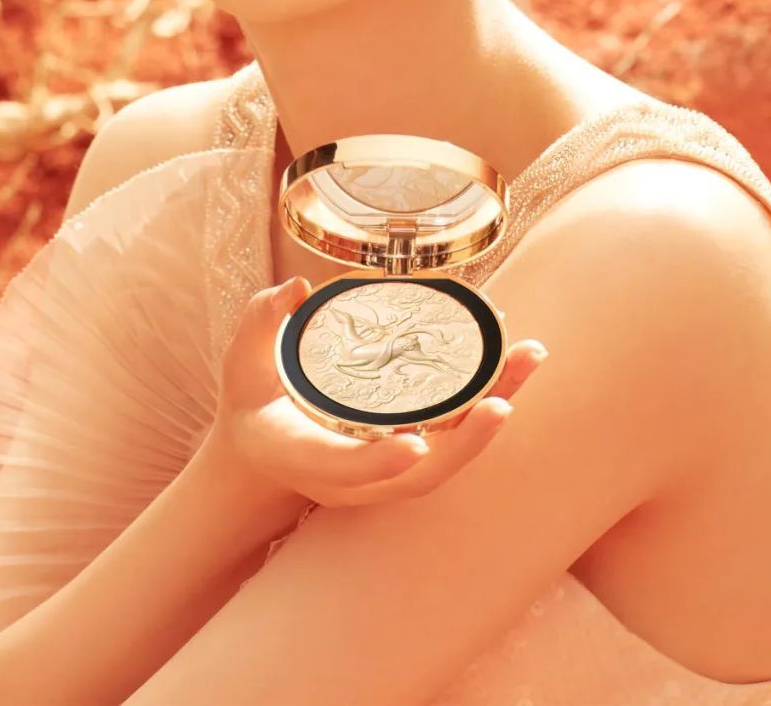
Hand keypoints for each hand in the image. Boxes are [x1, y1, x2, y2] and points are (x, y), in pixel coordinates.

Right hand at [207, 275, 548, 509]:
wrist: (263, 458)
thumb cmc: (252, 406)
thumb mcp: (242, 364)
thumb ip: (260, 323)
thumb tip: (293, 291)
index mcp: (307, 457)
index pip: (347, 468)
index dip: (380, 460)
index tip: (416, 445)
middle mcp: (354, 478)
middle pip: (420, 475)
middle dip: (466, 443)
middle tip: (503, 403)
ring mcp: (385, 471)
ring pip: (449, 457)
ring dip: (492, 415)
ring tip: (529, 359)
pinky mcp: (408, 453)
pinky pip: (455, 436)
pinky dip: (489, 403)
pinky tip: (517, 362)